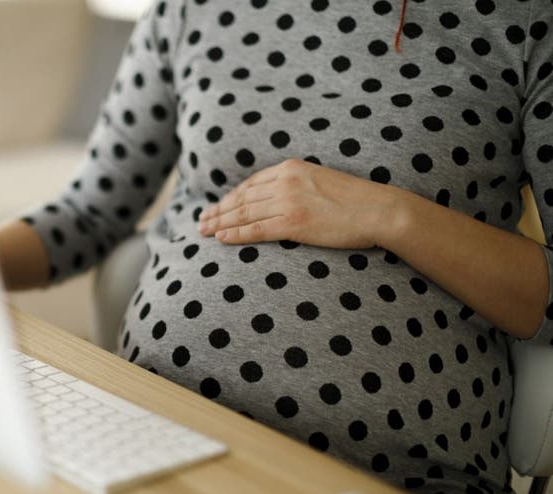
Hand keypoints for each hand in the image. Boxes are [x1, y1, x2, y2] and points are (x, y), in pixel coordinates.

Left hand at [198, 159, 399, 248]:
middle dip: (219, 210)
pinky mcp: (294, 224)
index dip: (231, 196)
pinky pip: (256, 230)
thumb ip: (297, 185)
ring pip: (244, 213)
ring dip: (220, 222)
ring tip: (204, 230)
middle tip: (201, 220)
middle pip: (242, 198)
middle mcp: (286, 181)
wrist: (379, 210)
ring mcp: (288, 202)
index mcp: (292, 168)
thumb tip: (279, 198)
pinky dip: (236, 234)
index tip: (218, 205)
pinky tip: (221, 238)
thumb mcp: (321, 180)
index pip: (251, 183)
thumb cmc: (356, 200)